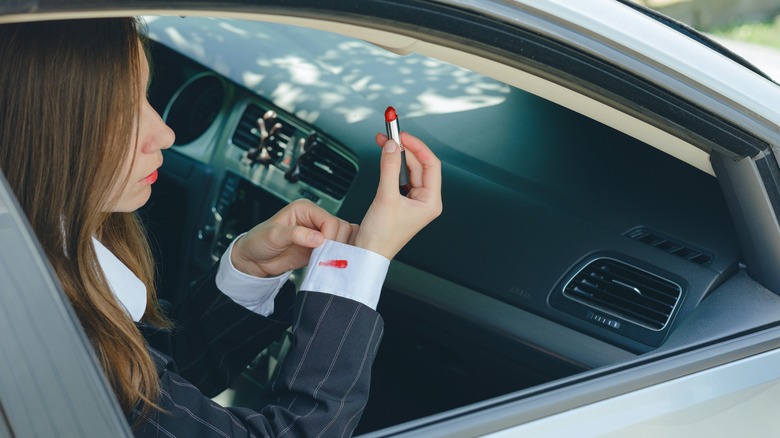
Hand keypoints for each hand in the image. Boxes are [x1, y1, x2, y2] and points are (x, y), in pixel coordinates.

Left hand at [231, 199, 357, 276]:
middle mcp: (314, 220)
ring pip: (342, 239)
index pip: (330, 220)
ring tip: (324, 260)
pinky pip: (335, 251)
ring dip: (337, 251)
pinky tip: (325, 264)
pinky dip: (334, 258)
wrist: (254, 260)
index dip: (330, 235)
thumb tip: (318, 238)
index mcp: (305, 209)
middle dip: (336, 243)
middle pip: (341, 228)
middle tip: (324, 256)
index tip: (322, 248)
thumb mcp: (273, 235)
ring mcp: (318, 235)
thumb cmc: (258, 241)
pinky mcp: (319, 249)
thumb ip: (296, 234)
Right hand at [354, 131, 441, 258]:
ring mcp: (413, 201)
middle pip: (419, 165)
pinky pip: (399, 178)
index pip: (431, 165)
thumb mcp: (386, 197)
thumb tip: (391, 146)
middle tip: (389, 135)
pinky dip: (392, 167)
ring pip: (408, 170)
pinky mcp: (400, 202)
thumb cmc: (381, 237)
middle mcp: (425, 201)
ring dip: (397, 156)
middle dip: (404, 149)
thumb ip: (389, 168)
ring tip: (384, 143)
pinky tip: (385, 159)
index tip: (402, 135)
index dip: (417, 147)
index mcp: (431, 202)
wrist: (366, 253)